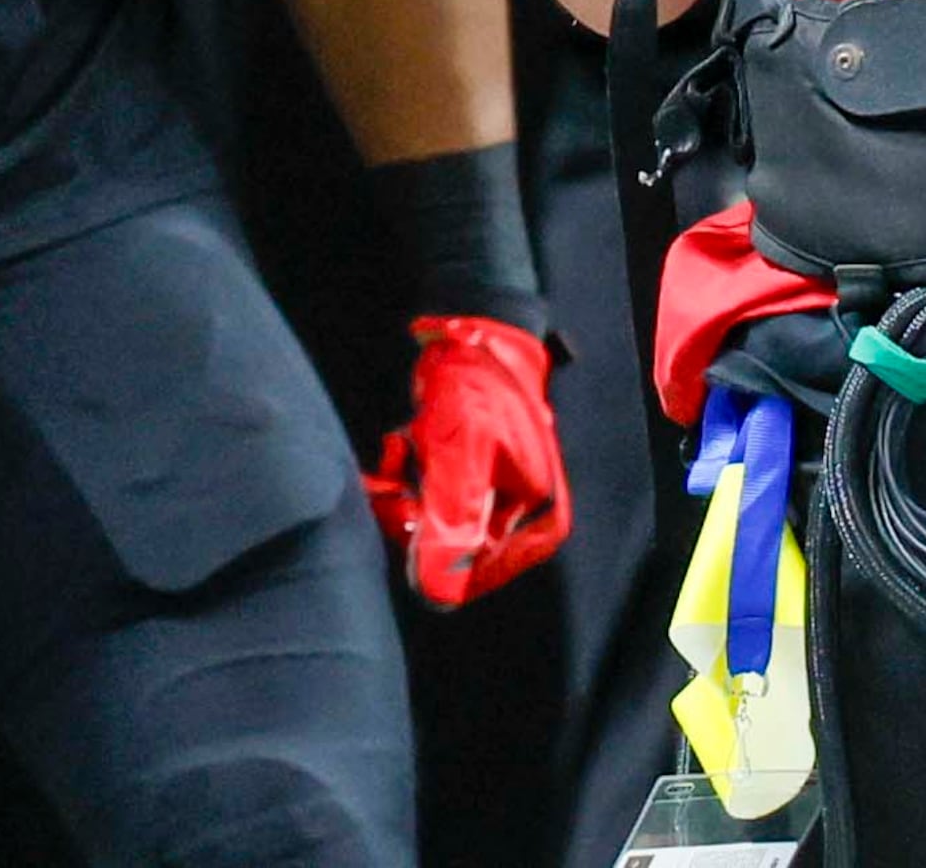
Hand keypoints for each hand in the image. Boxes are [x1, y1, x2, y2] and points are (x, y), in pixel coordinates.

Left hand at [360, 315, 569, 608]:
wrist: (468, 333)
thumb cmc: (476, 387)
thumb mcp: (461, 452)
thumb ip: (450, 520)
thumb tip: (435, 591)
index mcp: (535, 512)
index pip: (478, 571)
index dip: (435, 558)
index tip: (407, 522)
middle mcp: (520, 512)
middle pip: (451, 552)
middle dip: (412, 516)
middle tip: (390, 482)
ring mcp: (492, 495)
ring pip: (431, 526)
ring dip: (404, 493)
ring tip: (400, 449)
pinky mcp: (466, 477)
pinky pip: (426, 500)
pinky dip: (406, 477)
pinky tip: (400, 443)